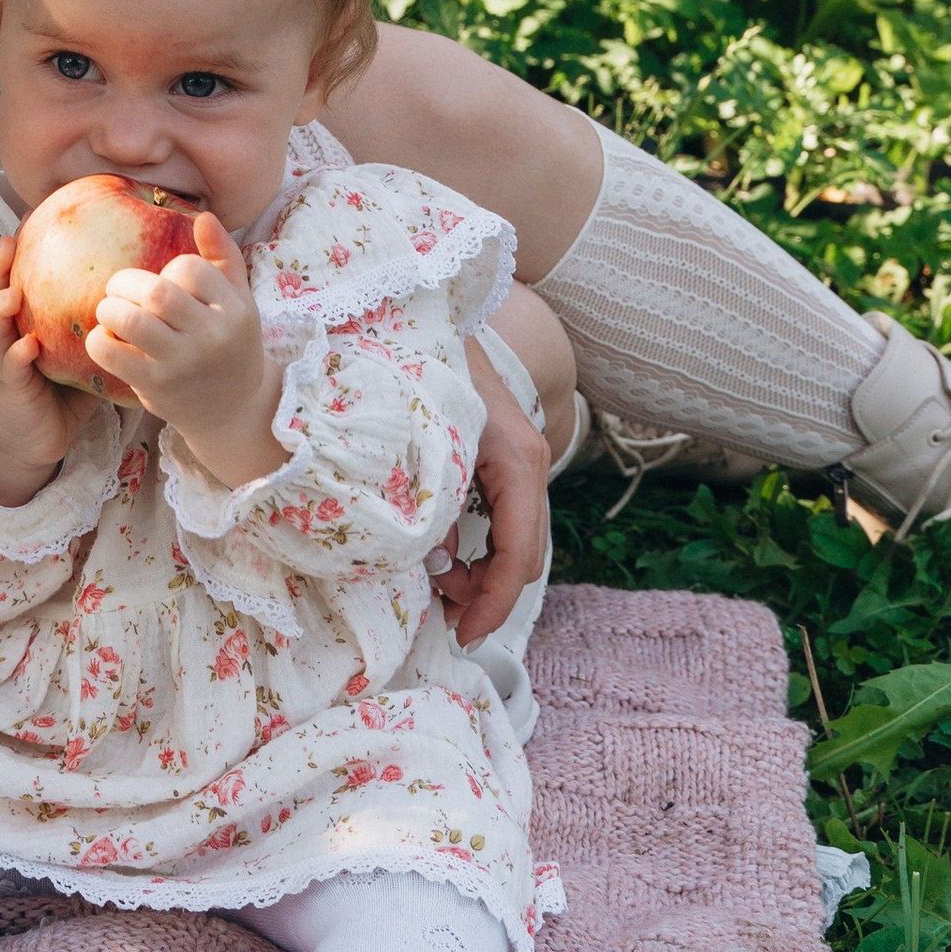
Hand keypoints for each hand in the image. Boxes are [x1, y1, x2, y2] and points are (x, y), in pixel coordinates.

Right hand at [0, 238, 90, 507]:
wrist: (36, 438)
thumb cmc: (64, 393)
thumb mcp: (84, 353)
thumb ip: (101, 325)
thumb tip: (145, 296)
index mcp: (29, 321)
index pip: (25, 278)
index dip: (26, 249)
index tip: (32, 215)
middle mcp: (12, 333)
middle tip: (8, 240)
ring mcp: (7, 358)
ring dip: (0, 307)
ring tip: (10, 293)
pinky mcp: (11, 386)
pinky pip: (13, 367)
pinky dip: (19, 355)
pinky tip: (27, 347)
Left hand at [88, 214, 285, 488]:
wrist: (233, 409)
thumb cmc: (230, 344)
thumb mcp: (239, 301)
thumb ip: (223, 257)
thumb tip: (204, 215)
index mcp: (234, 309)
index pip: (190, 269)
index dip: (170, 271)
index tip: (165, 283)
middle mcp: (212, 335)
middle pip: (157, 292)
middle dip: (125, 283)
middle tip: (117, 290)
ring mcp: (183, 362)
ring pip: (133, 321)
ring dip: (110, 309)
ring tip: (109, 311)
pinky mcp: (156, 385)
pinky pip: (113, 353)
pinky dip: (99, 340)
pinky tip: (104, 338)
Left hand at [434, 351, 550, 642]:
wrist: (422, 316)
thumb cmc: (420, 371)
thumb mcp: (423, 443)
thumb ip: (429, 506)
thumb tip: (432, 566)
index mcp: (517, 462)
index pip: (519, 556)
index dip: (492, 603)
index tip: (463, 635)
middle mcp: (530, 464)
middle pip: (525, 555)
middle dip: (487, 595)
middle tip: (445, 620)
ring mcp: (522, 462)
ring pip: (517, 540)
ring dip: (482, 574)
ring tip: (438, 587)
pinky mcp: (505, 460)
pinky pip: (503, 520)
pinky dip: (479, 548)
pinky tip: (445, 557)